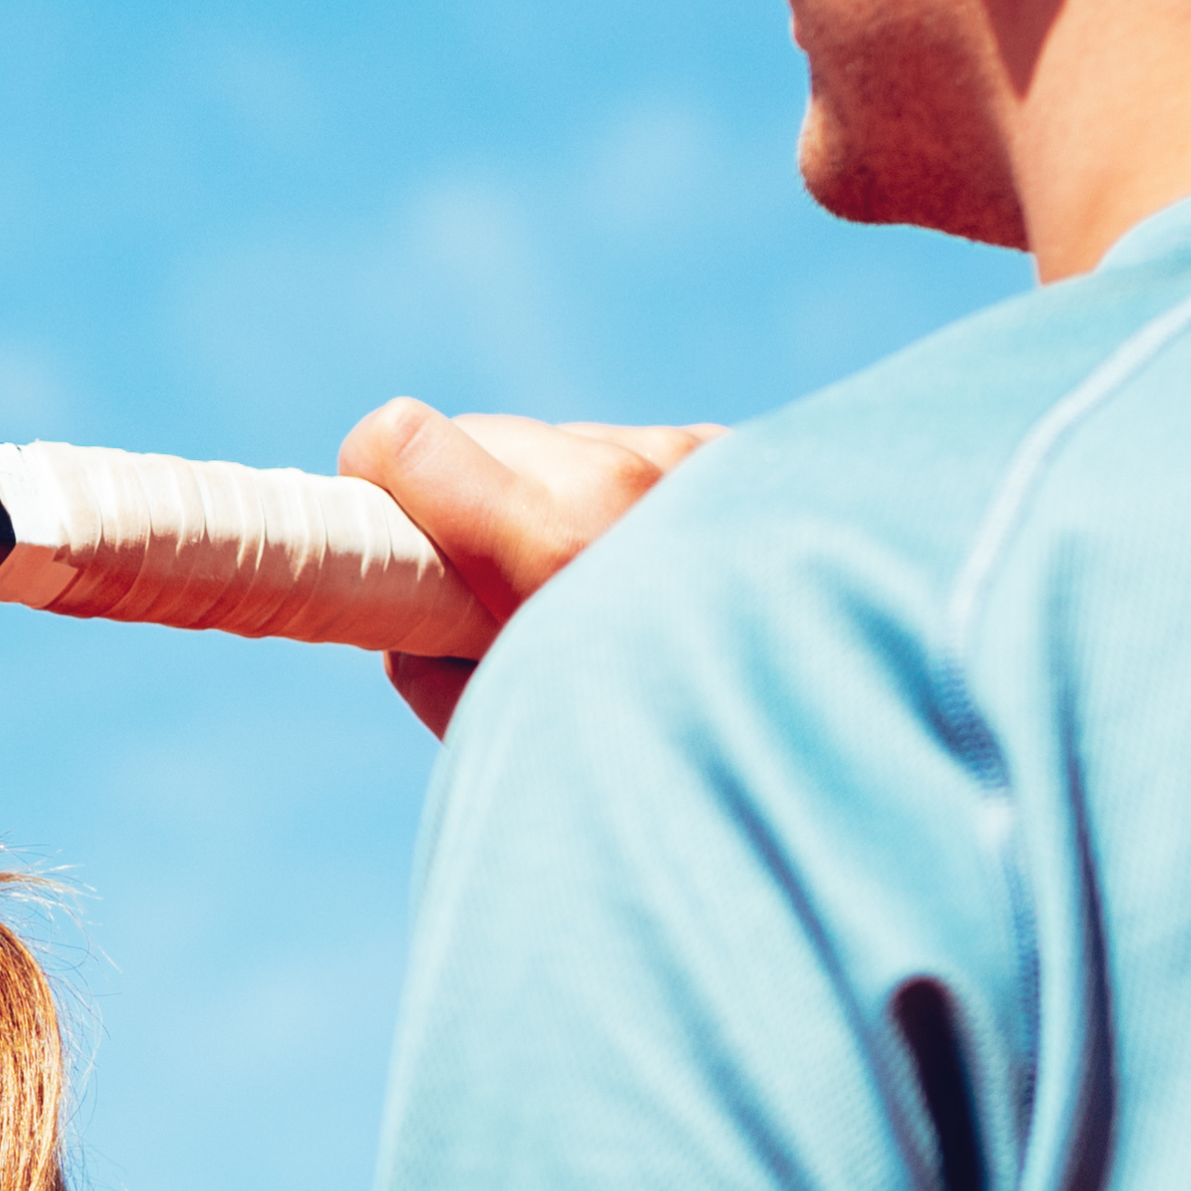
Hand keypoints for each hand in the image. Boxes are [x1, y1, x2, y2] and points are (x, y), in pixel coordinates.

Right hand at [338, 399, 715, 733]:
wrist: (814, 738)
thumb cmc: (649, 754)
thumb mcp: (500, 724)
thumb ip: (422, 656)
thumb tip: (401, 604)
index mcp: (550, 548)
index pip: (404, 438)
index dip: (376, 477)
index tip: (386, 516)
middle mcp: (623, 484)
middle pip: (482, 436)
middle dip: (473, 496)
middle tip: (501, 583)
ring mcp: (690, 460)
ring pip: (563, 444)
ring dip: (559, 496)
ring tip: (599, 589)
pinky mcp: (734, 456)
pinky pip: (637, 454)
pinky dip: (630, 500)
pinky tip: (663, 571)